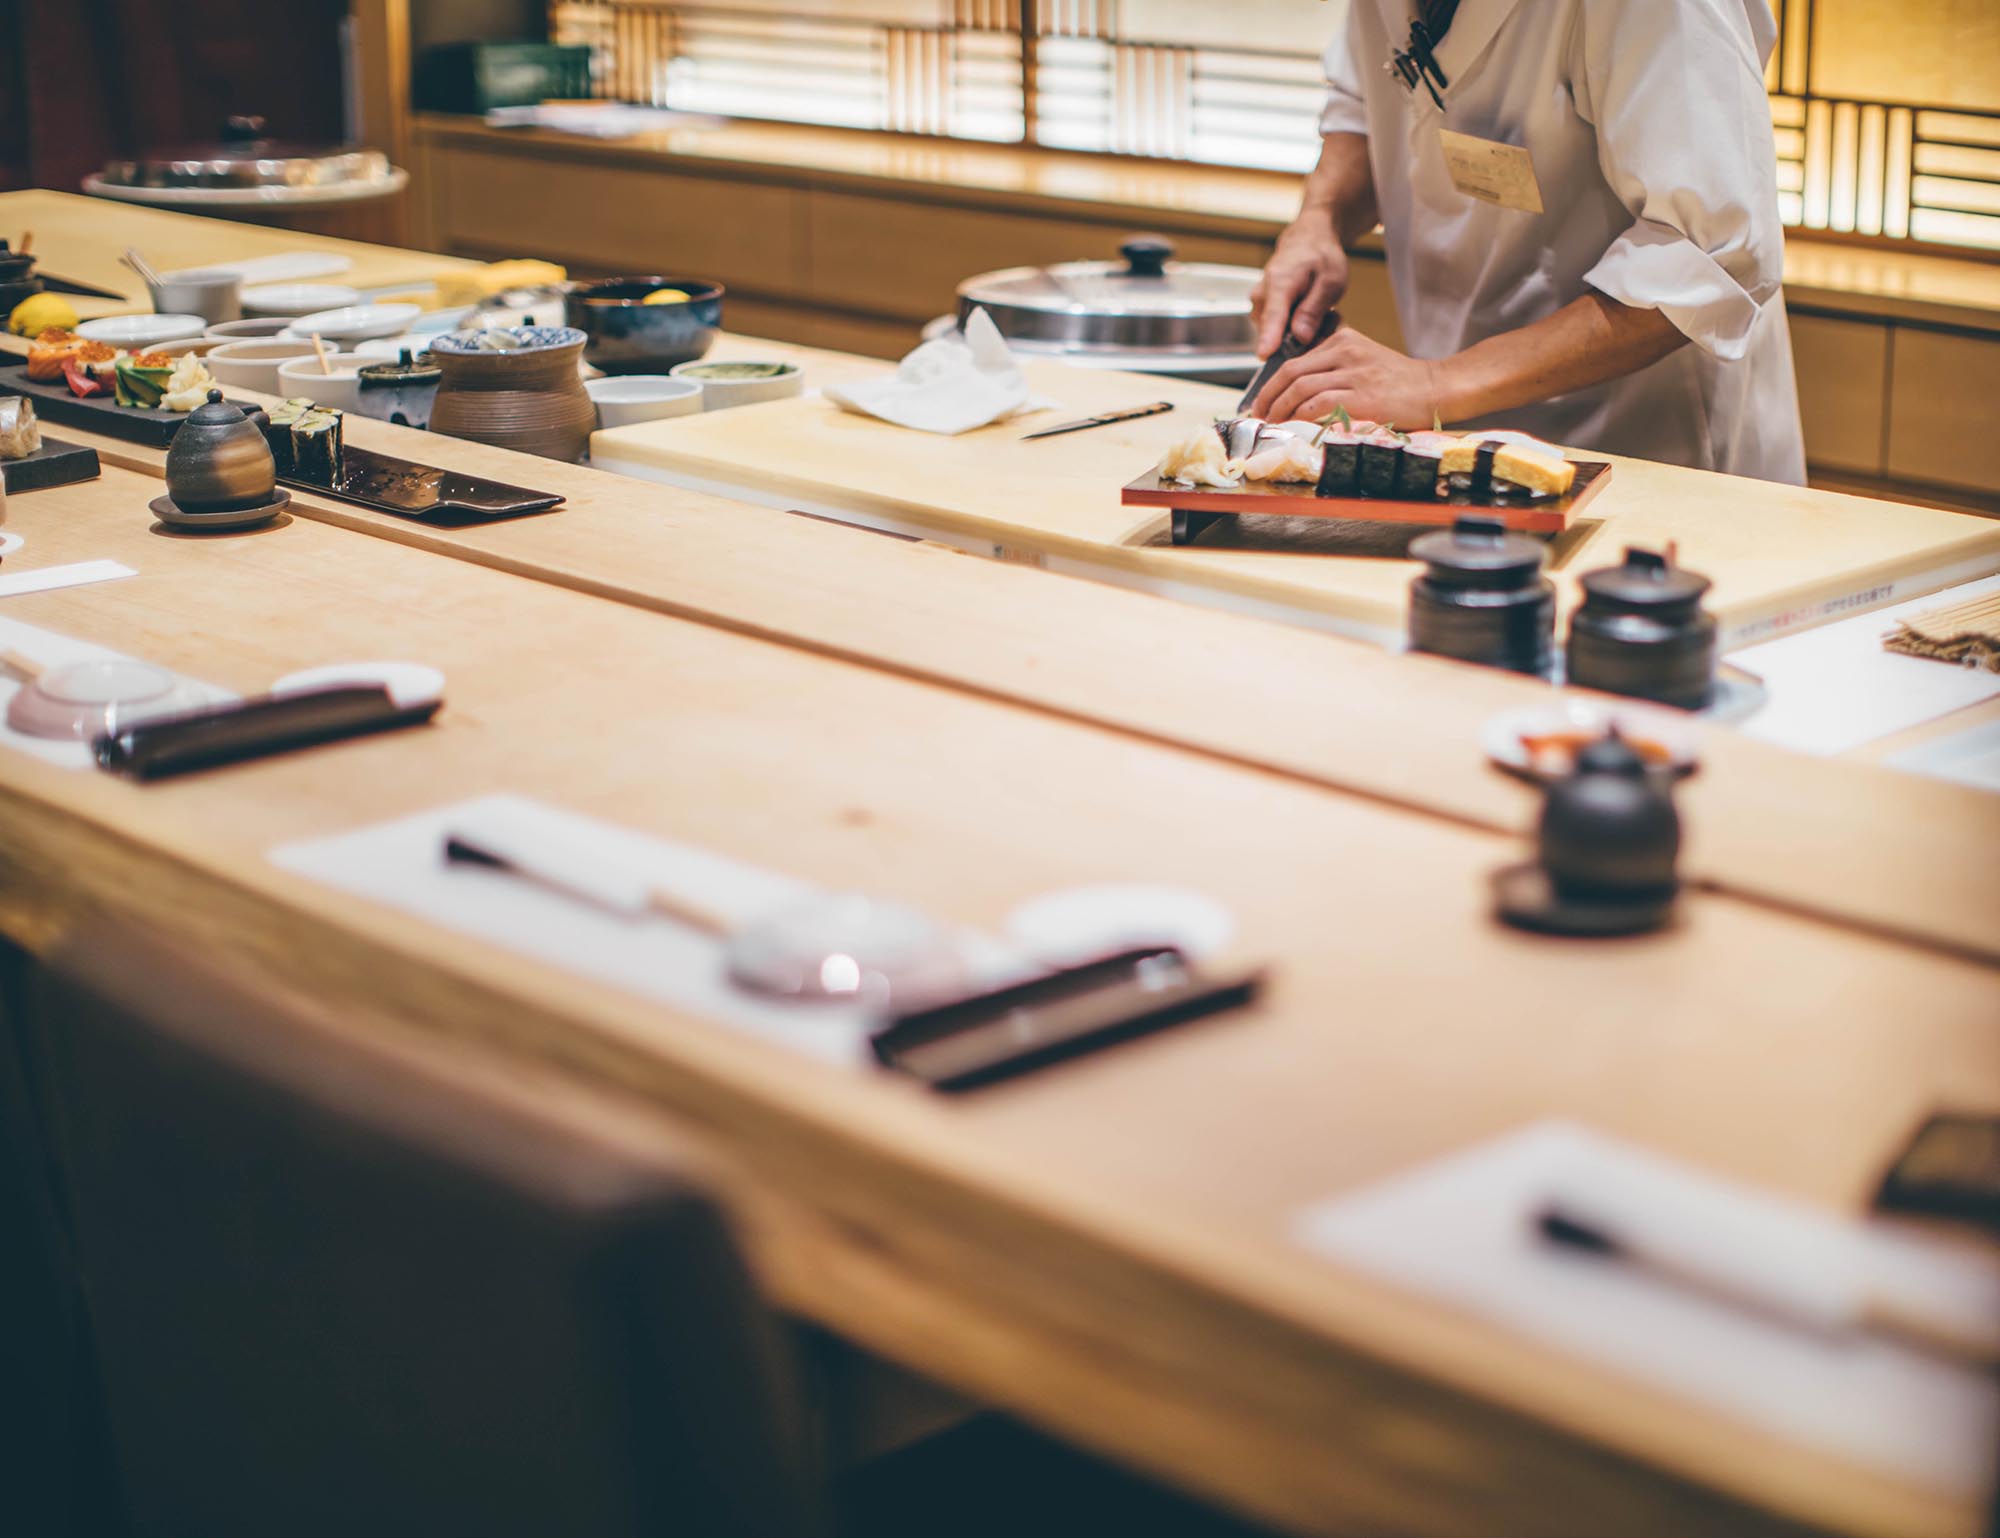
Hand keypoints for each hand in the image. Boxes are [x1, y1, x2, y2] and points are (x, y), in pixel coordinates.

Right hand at [1249, 218, 1349, 357]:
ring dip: (1300, 334)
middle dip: (1301, 339)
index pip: (1272, 315)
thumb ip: (1314, 310)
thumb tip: (1300, 337)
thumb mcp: (1331, 281)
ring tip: (1321, 314)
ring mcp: (1258, 305)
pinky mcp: (1260, 314)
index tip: (1264, 355)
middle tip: (1328, 323)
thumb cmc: (1320, 258)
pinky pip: (1277, 332)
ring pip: (1277, 335)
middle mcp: (1261, 295)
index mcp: (1279, 282)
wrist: (1307, 243)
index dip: (1269, 338)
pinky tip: (1309, 315)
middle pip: (1274, 332)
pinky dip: (1295, 330)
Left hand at [1253, 326, 1446, 429]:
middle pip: (1291, 373)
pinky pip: (1319, 405)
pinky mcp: (1363, 396)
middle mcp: (1346, 352)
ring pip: (1301, 389)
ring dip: (1281, 410)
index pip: (1295, 361)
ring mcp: (1354, 374)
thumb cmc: (1399, 382)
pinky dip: (1300, 418)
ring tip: (1274, 426)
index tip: (1262, 403)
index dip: (1271, 385)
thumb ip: (1335, 366)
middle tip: (1260, 417)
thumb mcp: (1364, 359)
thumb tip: (1298, 391)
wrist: (1436, 388)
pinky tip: (1295, 428)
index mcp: (1343, 341)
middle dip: (1268, 398)